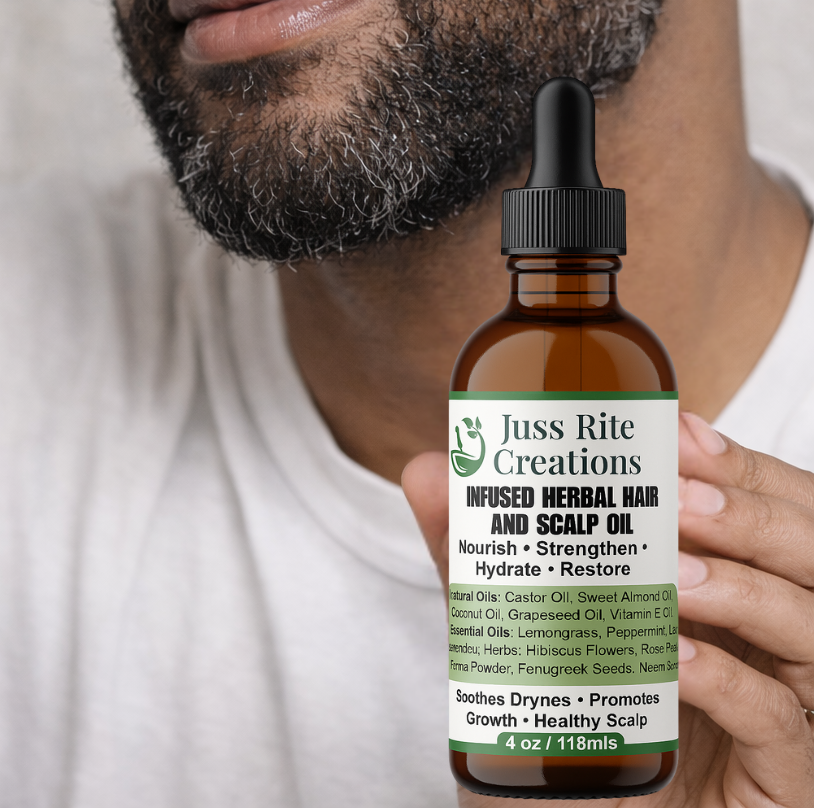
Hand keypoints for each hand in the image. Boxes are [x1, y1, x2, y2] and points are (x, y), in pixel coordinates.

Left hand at [403, 418, 813, 806]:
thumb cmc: (559, 749)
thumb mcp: (513, 641)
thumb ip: (480, 561)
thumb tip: (430, 469)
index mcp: (726, 597)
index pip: (767, 511)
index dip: (739, 467)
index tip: (682, 433)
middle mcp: (766, 649)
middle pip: (807, 555)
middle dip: (752, 512)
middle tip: (681, 493)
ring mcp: (782, 719)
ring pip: (809, 629)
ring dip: (747, 589)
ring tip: (677, 573)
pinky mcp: (777, 785)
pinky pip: (779, 722)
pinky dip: (731, 683)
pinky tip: (677, 660)